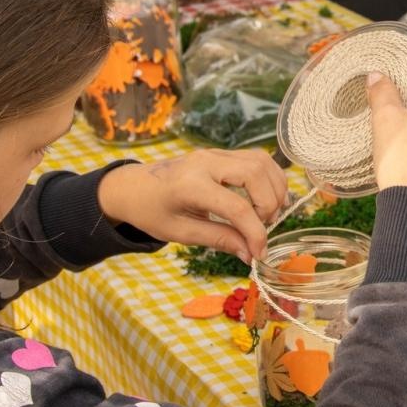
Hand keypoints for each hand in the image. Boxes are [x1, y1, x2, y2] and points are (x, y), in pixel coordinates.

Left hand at [97, 150, 289, 262]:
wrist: (133, 186)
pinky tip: (265, 199)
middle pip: (255, 173)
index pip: (236, 207)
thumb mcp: (181, 232)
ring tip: (267, 214)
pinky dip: (269, 178)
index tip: (258, 253)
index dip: (255, 233)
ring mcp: (215, 153)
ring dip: (273, 188)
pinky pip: (256, 159)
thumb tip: (250, 253)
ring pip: (261, 161)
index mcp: (190, 185)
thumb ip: (218, 239)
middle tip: (264, 226)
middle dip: (268, 204)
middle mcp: (206, 162)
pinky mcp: (221, 153)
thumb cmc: (151, 211)